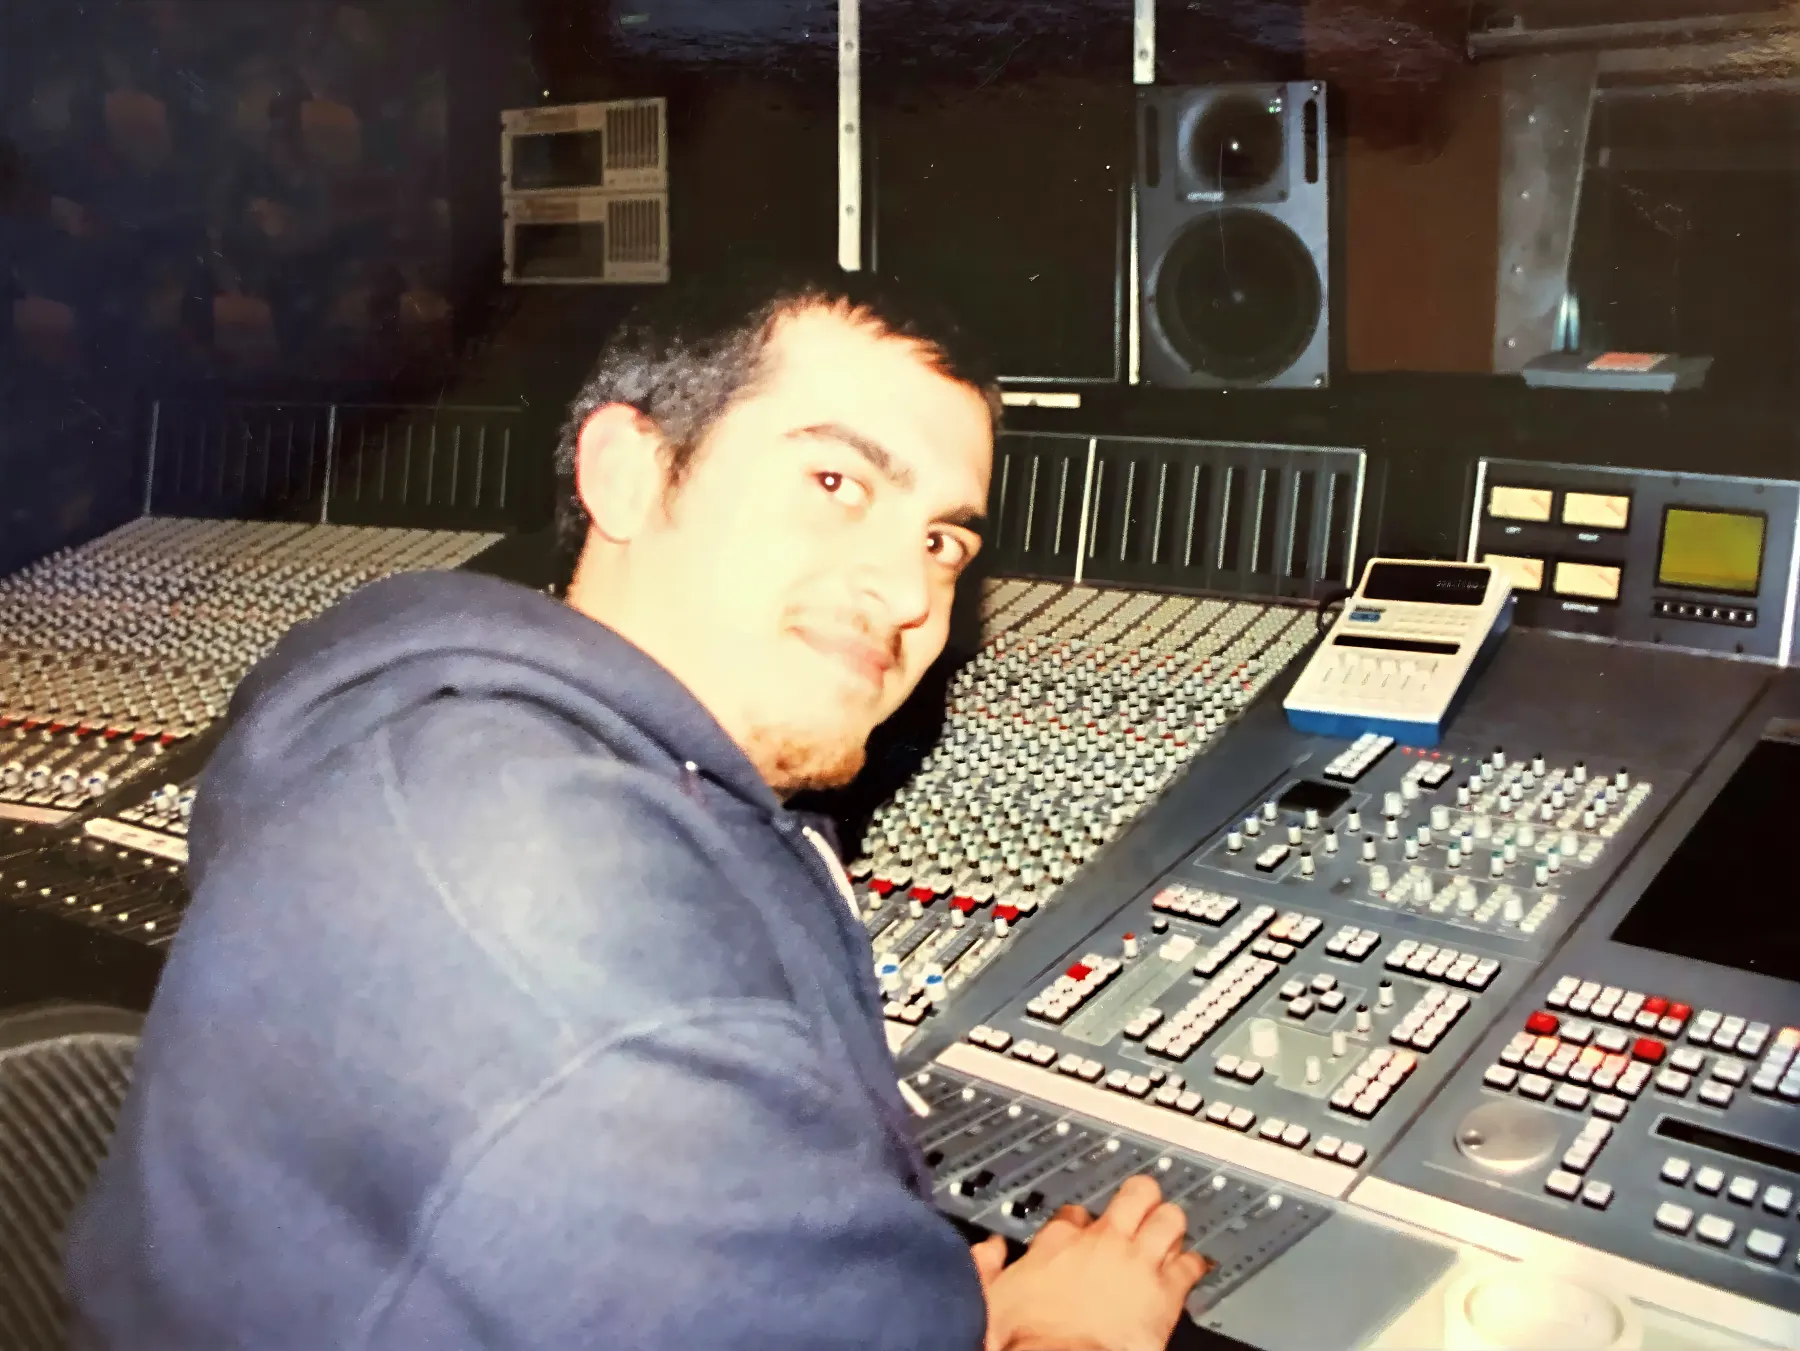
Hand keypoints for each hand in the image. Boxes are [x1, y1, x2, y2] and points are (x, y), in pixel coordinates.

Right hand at [978, 1176, 1211, 1350]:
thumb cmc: (1028, 1340)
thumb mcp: (990, 1299)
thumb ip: (987, 1269)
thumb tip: (986, 1253)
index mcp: (1058, 1244)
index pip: (1074, 1214)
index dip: (1080, 1220)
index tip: (1081, 1229)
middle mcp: (1103, 1244)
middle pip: (1135, 1196)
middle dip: (1141, 1198)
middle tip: (1142, 1205)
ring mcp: (1138, 1265)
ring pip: (1169, 1219)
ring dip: (1171, 1224)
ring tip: (1170, 1230)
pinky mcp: (1166, 1292)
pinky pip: (1191, 1265)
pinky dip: (1195, 1264)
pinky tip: (1195, 1267)